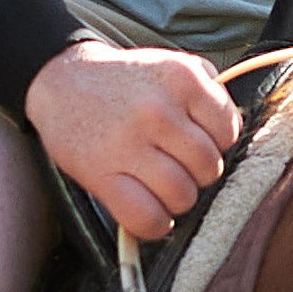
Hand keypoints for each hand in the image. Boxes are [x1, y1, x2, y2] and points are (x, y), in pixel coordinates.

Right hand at [25, 40, 238, 237]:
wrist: (61, 80)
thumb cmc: (124, 82)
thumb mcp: (171, 66)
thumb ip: (208, 93)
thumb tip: (231, 135)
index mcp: (181, 78)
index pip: (228, 131)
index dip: (217, 143)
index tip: (198, 141)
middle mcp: (158, 110)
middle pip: (208, 168)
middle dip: (198, 174)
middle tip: (178, 166)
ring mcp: (128, 144)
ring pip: (182, 196)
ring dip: (177, 200)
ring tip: (161, 185)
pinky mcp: (102, 175)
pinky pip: (147, 218)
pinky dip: (155, 225)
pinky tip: (151, 212)